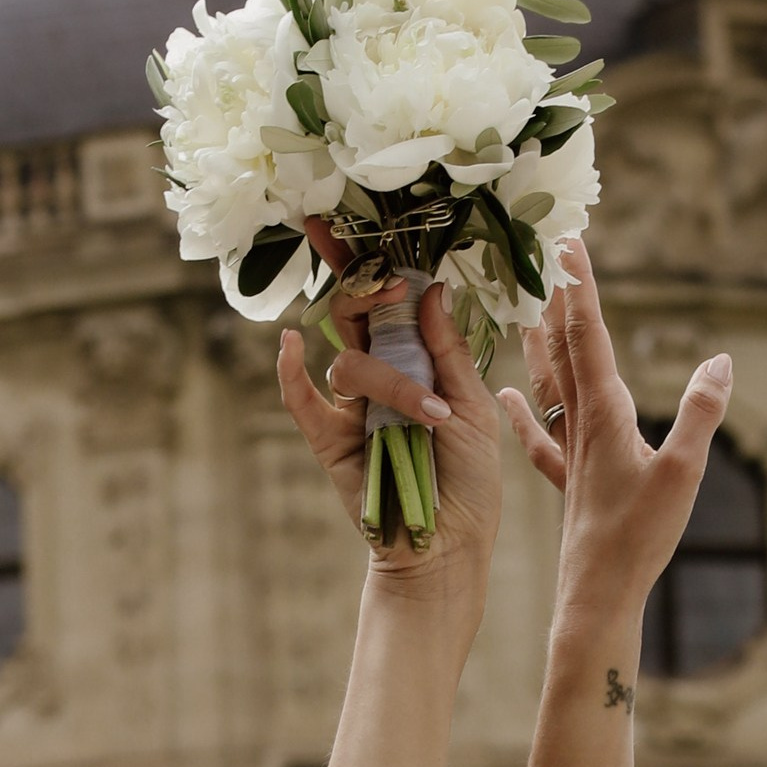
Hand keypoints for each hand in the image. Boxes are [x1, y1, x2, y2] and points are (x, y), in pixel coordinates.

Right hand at [274, 235, 505, 577]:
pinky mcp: (328, 440)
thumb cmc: (470, 481)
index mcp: (417, 359)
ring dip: (388, 381)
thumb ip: (448, 351)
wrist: (448, 547)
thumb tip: (430, 289)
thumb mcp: (475, 408)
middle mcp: (380, 374)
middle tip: (392, 294)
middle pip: (356, 313)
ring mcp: (351, 407)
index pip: (389, 298)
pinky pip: (301, 399)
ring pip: (348, 360)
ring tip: (429, 417)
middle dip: (372, 296)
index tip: (352, 219)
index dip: (371, 259)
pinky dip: (291, 373)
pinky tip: (291, 347)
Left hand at [498, 242, 729, 630]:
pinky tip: (505, 395)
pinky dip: (522, 410)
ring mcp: (571, 454)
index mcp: (606, 415)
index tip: (566, 242)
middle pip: (564, 349)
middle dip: (557, 297)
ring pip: (549, 383)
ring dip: (538, 340)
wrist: (596, 597)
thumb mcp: (683, 474)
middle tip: (542, 251)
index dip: (579, 288)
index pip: (589, 337)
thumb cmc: (638, 540)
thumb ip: (700, 415)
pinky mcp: (570, 482)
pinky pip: (540, 436)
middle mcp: (581, 426)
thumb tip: (721, 361)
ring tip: (522, 303)